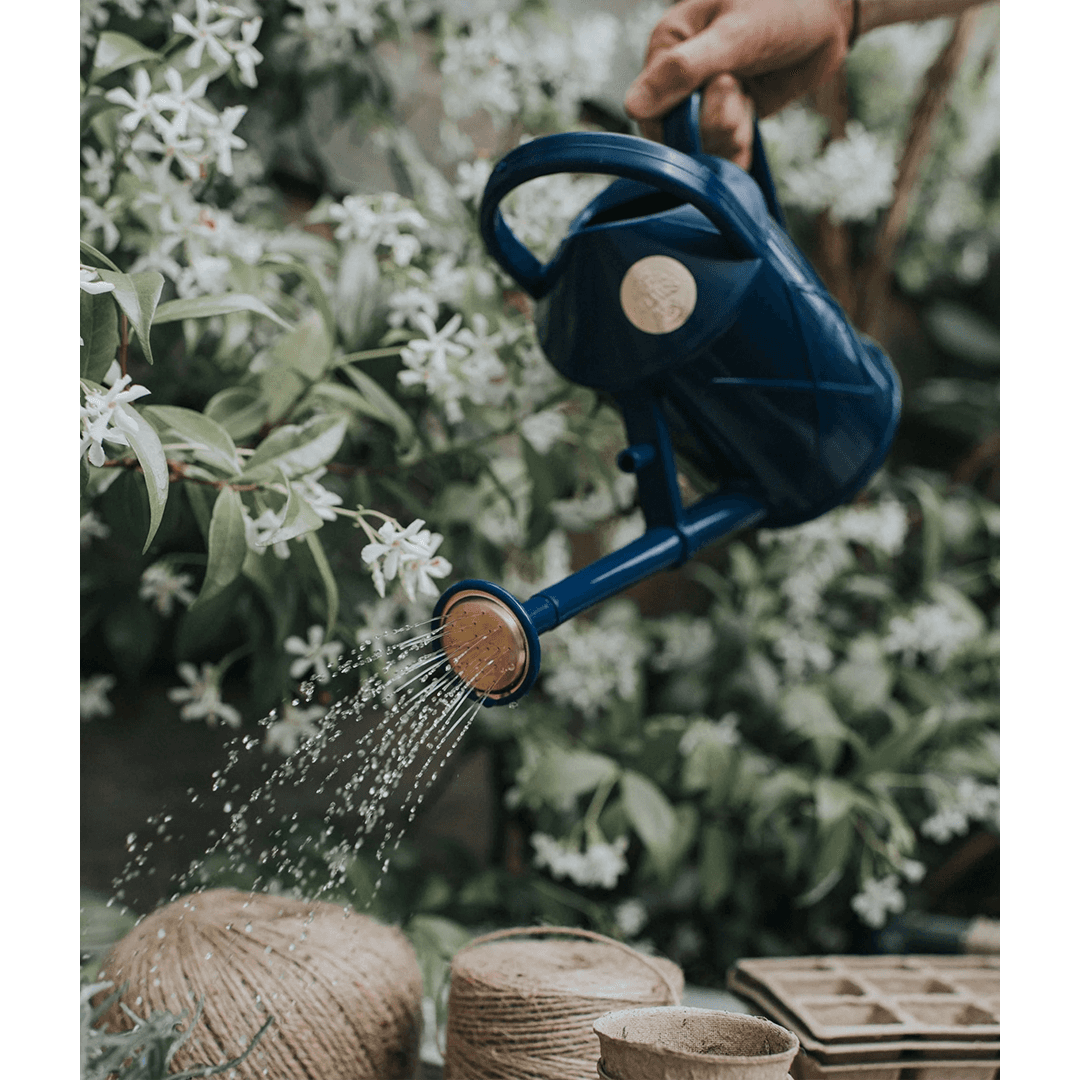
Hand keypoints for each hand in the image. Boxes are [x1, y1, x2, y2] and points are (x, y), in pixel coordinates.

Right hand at [624, 0, 852, 165]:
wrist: (832, 12)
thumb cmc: (783, 5)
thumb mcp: (733, 36)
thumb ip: (681, 72)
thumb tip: (632, 108)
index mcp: (668, 44)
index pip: (649, 106)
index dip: (677, 119)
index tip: (718, 92)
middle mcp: (681, 75)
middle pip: (677, 132)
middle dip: (711, 124)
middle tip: (739, 92)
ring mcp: (707, 97)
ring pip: (703, 144)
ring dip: (728, 133)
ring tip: (747, 102)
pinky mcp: (732, 114)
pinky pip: (723, 150)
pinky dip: (736, 150)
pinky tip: (747, 134)